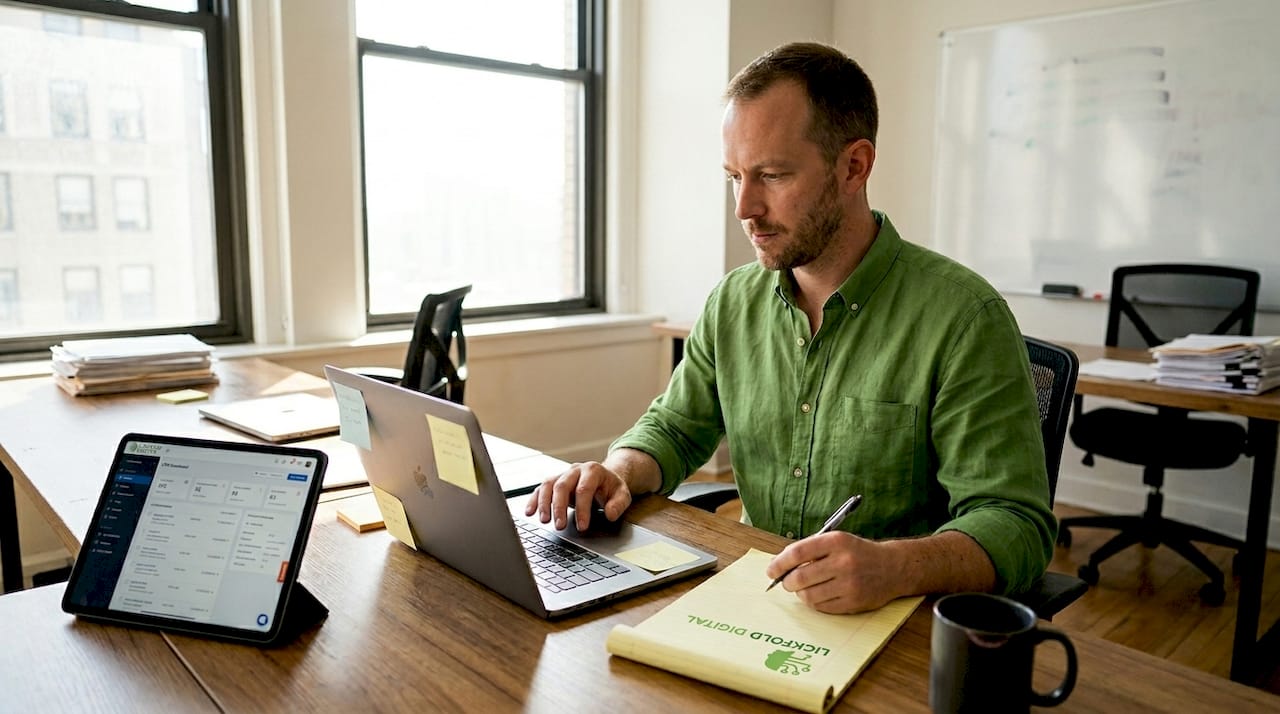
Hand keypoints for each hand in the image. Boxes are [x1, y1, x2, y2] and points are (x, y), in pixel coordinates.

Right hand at [524, 461, 631, 531]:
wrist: (605, 478)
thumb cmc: (611, 488)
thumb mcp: (623, 495)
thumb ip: (619, 504)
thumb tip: (610, 514)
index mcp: (593, 470)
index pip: (584, 489)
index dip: (582, 509)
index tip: (582, 526)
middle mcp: (575, 470)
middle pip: (562, 486)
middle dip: (559, 507)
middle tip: (560, 526)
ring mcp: (563, 474)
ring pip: (548, 485)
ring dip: (544, 504)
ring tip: (544, 521)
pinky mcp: (554, 482)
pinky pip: (541, 489)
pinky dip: (534, 500)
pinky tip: (530, 512)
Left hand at [764, 532, 901, 613]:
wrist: (893, 567)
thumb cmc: (858, 553)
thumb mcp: (836, 541)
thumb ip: (810, 550)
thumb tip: (780, 565)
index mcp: (836, 541)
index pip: (797, 553)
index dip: (779, 563)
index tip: (771, 570)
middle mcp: (843, 562)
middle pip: (800, 577)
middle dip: (787, 582)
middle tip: (786, 582)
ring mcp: (849, 584)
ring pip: (809, 595)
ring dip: (800, 594)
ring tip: (803, 588)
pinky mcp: (853, 602)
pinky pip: (822, 607)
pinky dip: (814, 603)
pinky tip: (818, 595)